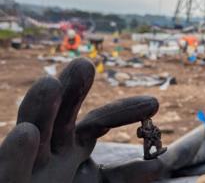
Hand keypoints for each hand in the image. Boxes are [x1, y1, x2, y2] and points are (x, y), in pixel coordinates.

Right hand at [0, 58, 164, 182]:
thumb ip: (124, 176)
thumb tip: (158, 165)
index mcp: (72, 146)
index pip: (98, 121)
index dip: (123, 110)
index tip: (154, 104)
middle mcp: (51, 148)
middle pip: (60, 113)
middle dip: (70, 88)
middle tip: (84, 65)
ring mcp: (30, 163)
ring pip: (31, 128)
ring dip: (39, 107)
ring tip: (49, 83)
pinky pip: (10, 170)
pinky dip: (16, 154)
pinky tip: (27, 134)